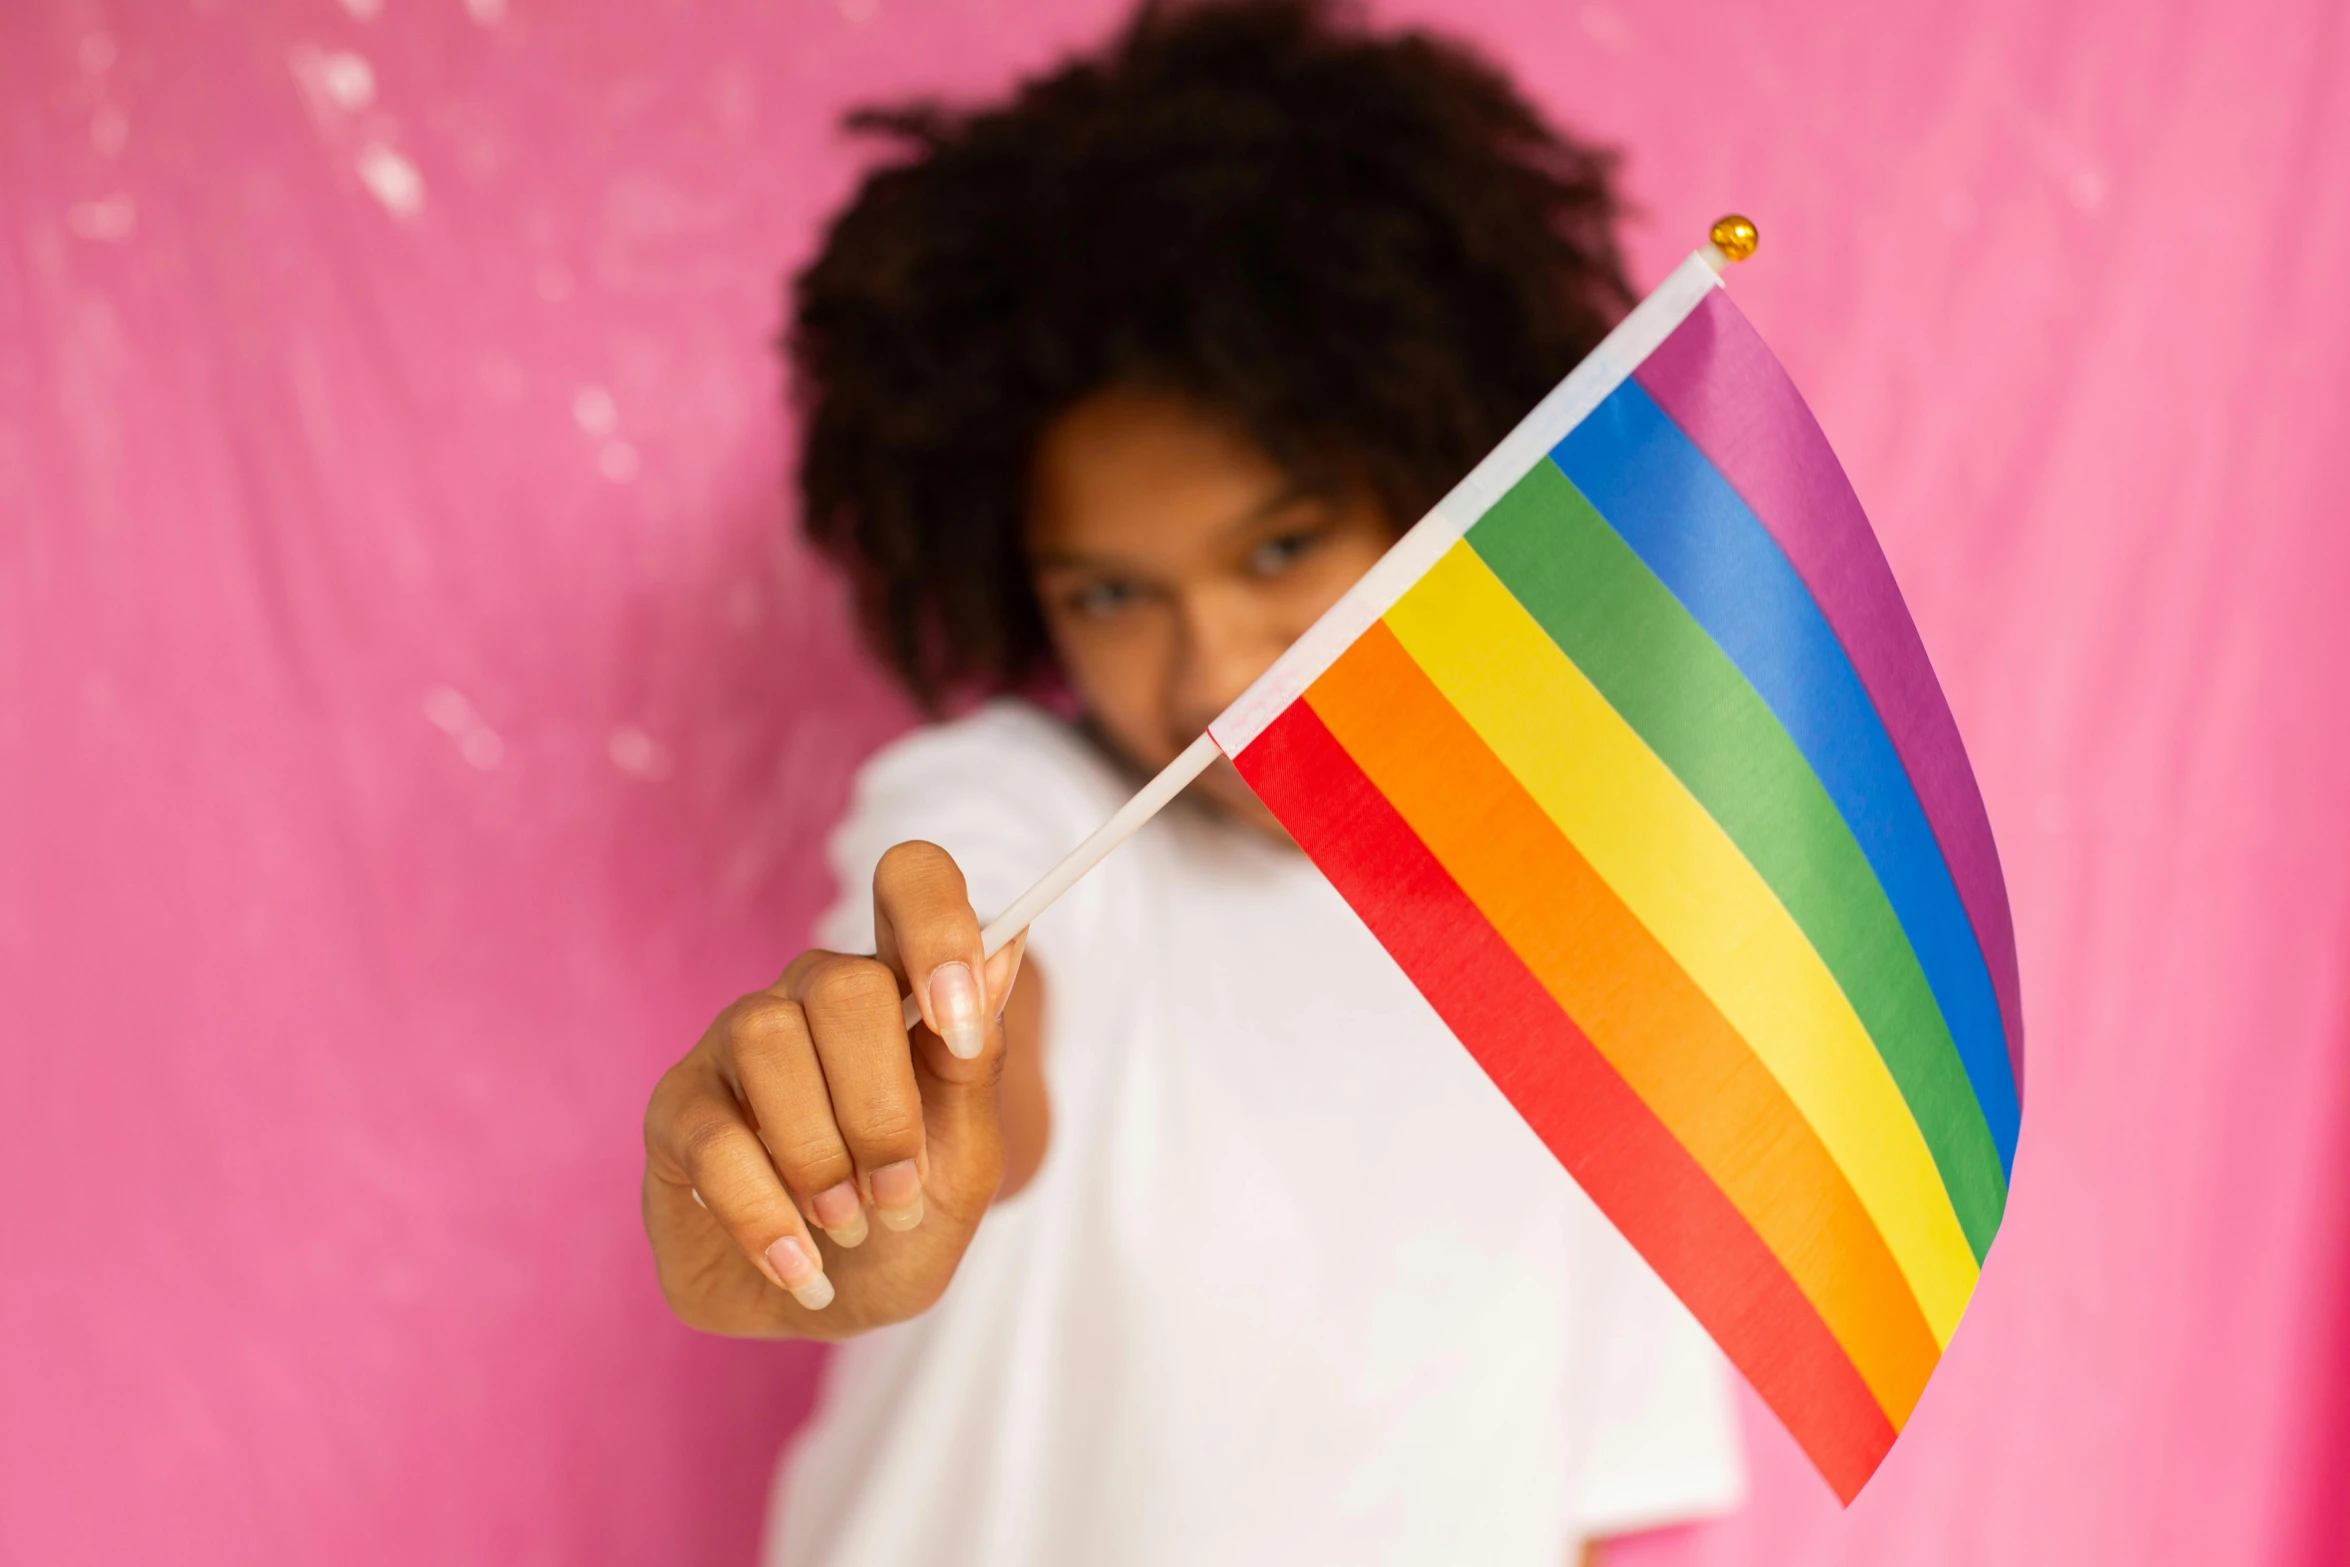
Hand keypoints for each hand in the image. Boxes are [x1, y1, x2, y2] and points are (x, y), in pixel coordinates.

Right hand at [641, 841, 1026, 1338]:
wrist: (837, 1305)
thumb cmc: (906, 1220)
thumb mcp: (967, 1159)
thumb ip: (977, 1062)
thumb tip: (1007, 944)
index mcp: (897, 983)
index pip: (911, 880)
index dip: (938, 930)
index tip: (962, 1031)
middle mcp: (811, 993)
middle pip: (842, 982)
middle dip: (882, 1106)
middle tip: (898, 1191)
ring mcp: (733, 1043)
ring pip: (769, 1040)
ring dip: (822, 1157)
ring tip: (847, 1225)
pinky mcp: (676, 1110)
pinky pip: (714, 1138)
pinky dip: (767, 1215)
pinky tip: (801, 1267)